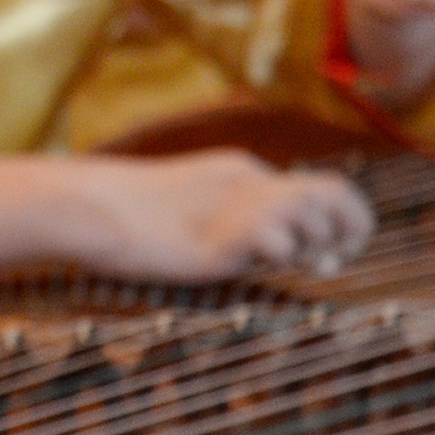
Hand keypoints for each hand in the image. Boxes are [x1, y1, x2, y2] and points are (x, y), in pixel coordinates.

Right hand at [67, 151, 373, 281]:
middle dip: (349, 230)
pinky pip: (276, 239)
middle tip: (331, 261)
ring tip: (286, 262)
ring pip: (311, 214)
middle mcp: (249, 182)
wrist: (85, 207)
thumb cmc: (127, 217)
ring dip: (312, 245)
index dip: (345, 219)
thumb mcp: (191, 210)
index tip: (336, 251)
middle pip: (334, 194)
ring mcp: (234, 205)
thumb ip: (227, 220)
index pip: (322, 186)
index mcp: (242, 172)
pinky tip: (251, 260)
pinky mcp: (219, 234)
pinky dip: (278, 254)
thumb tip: (274, 250)